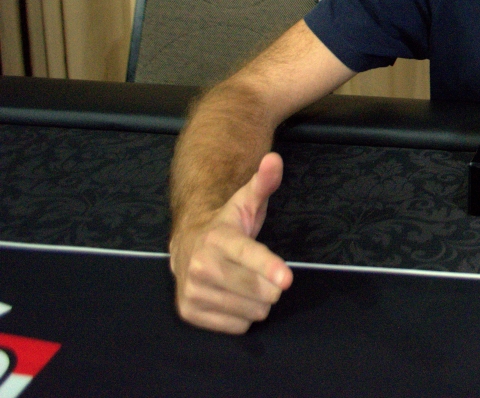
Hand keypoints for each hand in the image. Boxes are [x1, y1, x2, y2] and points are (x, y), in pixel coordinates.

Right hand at [169, 152, 293, 333]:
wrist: (186, 242)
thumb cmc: (226, 224)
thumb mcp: (245, 201)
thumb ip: (263, 182)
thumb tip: (274, 159)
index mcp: (218, 239)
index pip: (248, 255)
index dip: (268, 267)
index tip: (286, 279)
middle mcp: (201, 266)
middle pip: (258, 290)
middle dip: (270, 285)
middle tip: (262, 272)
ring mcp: (192, 291)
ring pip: (251, 310)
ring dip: (257, 301)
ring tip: (244, 282)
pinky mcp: (189, 312)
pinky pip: (237, 326)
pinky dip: (241, 315)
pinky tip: (231, 296)